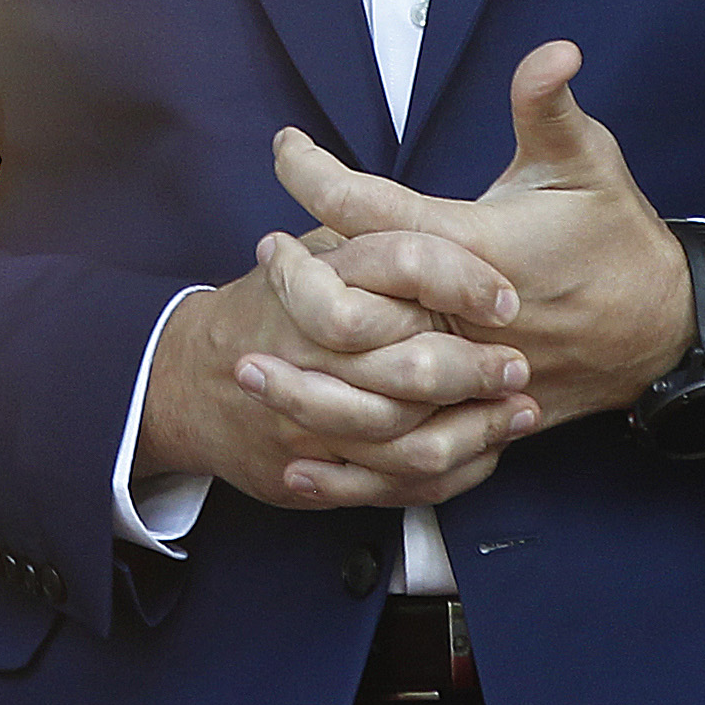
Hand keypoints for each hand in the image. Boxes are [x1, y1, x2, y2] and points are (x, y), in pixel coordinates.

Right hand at [138, 221, 538, 509]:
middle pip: (411, 368)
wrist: (185, 383)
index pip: (404, 266)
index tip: (506, 299)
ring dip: (474, 430)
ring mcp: (307, 427)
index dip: (461, 282)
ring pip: (406, 442)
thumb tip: (455, 217)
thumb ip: (371, 236)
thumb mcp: (314, 251)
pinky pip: (390, 487)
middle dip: (476, 369)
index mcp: (315, 286)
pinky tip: (484, 453)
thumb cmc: (267, 307)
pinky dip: (446, 474)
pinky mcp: (310, 476)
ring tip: (519, 412)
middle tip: (519, 364)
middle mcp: (309, 358)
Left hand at [273, 42, 693, 430]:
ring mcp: (469, 372)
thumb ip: (550, 108)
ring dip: (302, 374)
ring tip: (248, 354)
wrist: (664, 330)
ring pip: (367, 387)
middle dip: (295, 276)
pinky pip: (402, 449)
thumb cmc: (617, 237)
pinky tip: (300, 455)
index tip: (284, 145)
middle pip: (353, 301)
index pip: (373, 205)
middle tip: (262, 250)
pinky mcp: (478, 416)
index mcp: (476, 244)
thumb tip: (556, 49)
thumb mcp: (587, 163)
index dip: (315, 172)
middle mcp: (462, 314)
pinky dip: (348, 458)